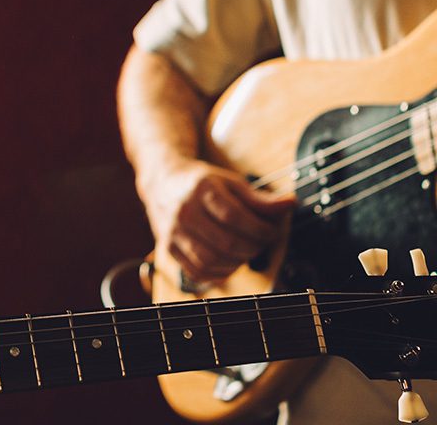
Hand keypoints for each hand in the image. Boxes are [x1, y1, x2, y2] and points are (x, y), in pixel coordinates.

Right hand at [145, 159, 293, 284]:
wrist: (164, 183)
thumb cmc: (204, 184)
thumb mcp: (232, 183)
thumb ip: (260, 199)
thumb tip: (291, 204)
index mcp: (201, 189)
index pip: (235, 217)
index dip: (260, 229)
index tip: (272, 231)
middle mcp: (184, 211)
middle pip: (226, 242)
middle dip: (253, 247)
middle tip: (262, 243)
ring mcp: (173, 231)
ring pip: (211, 261)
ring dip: (238, 262)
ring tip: (246, 251)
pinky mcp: (169, 248)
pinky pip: (198, 271)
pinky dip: (219, 272)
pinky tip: (229, 261)